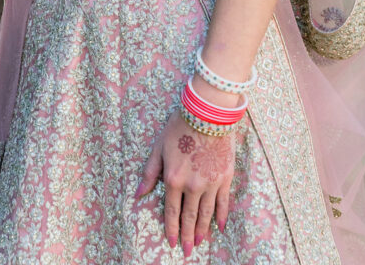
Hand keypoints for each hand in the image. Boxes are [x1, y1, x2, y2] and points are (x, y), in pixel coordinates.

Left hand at [135, 108, 234, 256]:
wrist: (207, 113)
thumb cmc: (180, 127)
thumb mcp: (159, 147)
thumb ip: (150, 172)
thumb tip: (139, 194)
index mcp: (174, 179)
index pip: (172, 211)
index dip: (172, 228)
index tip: (172, 242)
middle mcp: (192, 186)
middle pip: (190, 217)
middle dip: (187, 236)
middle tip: (187, 251)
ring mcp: (210, 183)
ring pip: (206, 213)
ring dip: (203, 230)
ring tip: (200, 243)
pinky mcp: (225, 177)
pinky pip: (223, 202)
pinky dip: (222, 216)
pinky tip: (220, 226)